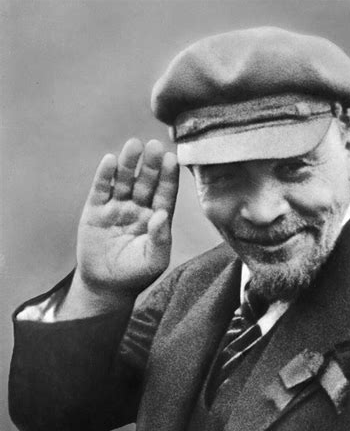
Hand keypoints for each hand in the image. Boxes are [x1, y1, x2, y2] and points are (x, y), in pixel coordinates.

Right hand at [75, 138, 178, 298]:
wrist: (105, 285)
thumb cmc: (136, 274)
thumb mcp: (154, 260)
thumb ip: (161, 239)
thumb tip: (163, 215)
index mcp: (157, 218)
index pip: (165, 194)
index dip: (168, 177)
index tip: (171, 158)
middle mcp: (139, 208)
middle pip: (146, 182)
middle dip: (150, 165)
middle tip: (154, 145)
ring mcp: (117, 206)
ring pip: (125, 181)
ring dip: (129, 163)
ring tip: (133, 145)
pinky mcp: (96, 209)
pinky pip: (102, 188)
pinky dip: (105, 175)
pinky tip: (110, 160)